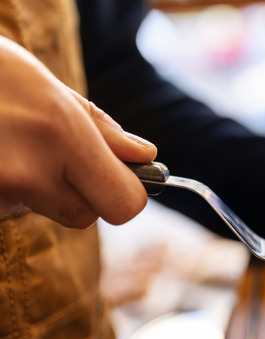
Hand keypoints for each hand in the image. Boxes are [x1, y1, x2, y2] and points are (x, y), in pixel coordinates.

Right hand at [0, 36, 156, 227]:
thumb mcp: (50, 89)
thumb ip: (100, 130)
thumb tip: (145, 156)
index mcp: (62, 135)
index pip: (124, 203)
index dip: (126, 194)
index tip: (119, 181)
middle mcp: (29, 170)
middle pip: (83, 217)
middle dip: (81, 196)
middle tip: (58, 161)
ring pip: (38, 211)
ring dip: (33, 189)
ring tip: (9, 145)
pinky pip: (5, 208)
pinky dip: (3, 189)